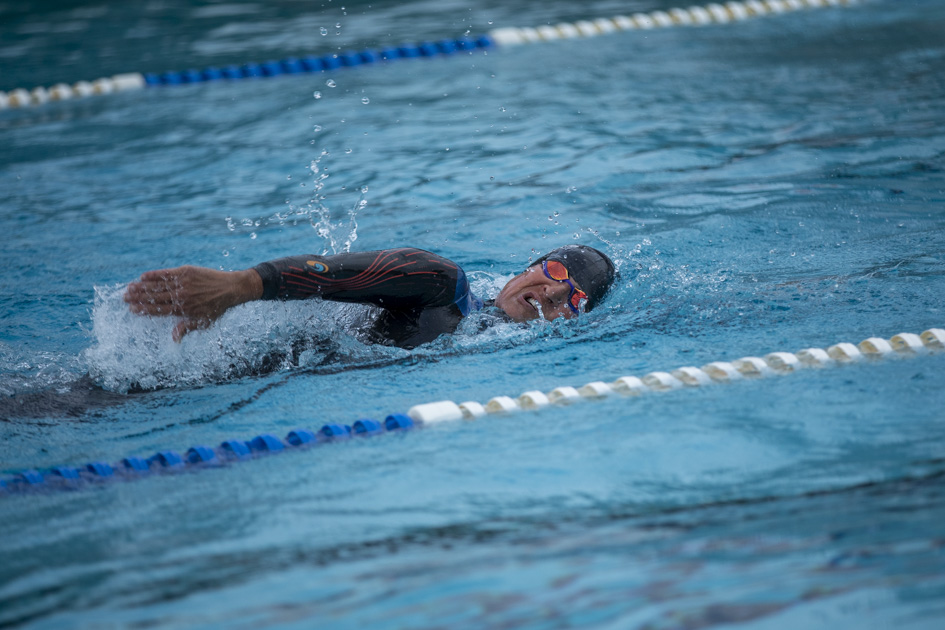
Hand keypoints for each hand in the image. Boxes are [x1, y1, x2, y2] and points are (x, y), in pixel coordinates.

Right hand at [124, 266, 262, 341]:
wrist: (232, 288)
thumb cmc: (218, 308)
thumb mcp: (204, 322)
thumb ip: (187, 328)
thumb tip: (173, 339)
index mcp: (183, 310)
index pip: (159, 311)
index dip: (144, 310)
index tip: (132, 309)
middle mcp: (181, 297)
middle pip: (154, 298)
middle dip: (138, 298)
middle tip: (124, 297)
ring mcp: (183, 283)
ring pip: (158, 286)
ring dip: (142, 287)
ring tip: (129, 287)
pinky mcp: (187, 271)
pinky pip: (167, 274)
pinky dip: (155, 275)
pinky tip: (143, 276)